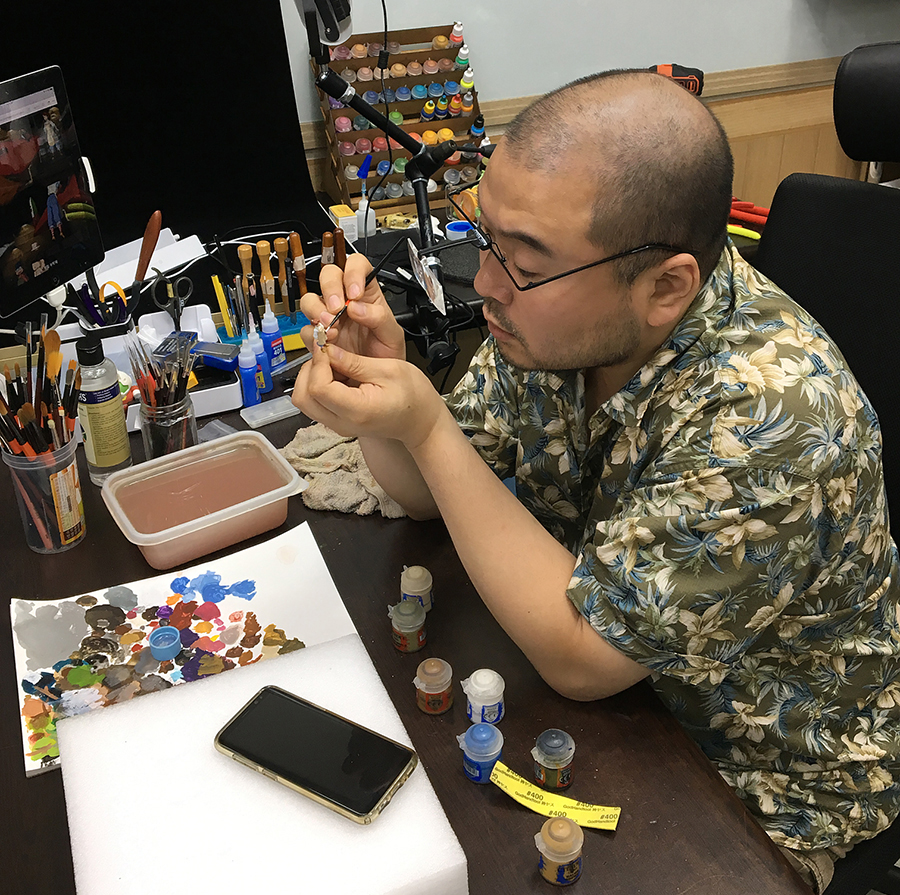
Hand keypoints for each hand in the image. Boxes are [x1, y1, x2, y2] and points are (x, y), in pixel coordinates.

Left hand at [292, 340, 446, 449]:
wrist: (420, 422)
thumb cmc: (412, 397)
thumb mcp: (388, 370)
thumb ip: (354, 362)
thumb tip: (328, 350)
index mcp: (357, 410)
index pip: (318, 387)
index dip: (318, 361)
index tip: (326, 344)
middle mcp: (342, 422)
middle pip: (303, 396)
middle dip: (309, 368)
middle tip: (325, 352)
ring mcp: (337, 424)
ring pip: (303, 400)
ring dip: (310, 376)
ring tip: (329, 361)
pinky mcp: (336, 421)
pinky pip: (314, 402)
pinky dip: (315, 384)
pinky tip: (333, 372)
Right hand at [299, 254, 404, 363]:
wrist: (377, 380)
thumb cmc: (387, 354)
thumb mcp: (392, 334)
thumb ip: (379, 317)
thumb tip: (356, 306)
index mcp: (367, 293)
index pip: (356, 265)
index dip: (352, 272)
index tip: (354, 293)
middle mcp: (344, 301)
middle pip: (328, 276)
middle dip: (330, 289)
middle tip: (337, 308)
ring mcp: (329, 318)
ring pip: (310, 299)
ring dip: (317, 310)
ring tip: (331, 327)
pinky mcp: (318, 337)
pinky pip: (306, 329)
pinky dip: (313, 335)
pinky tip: (326, 343)